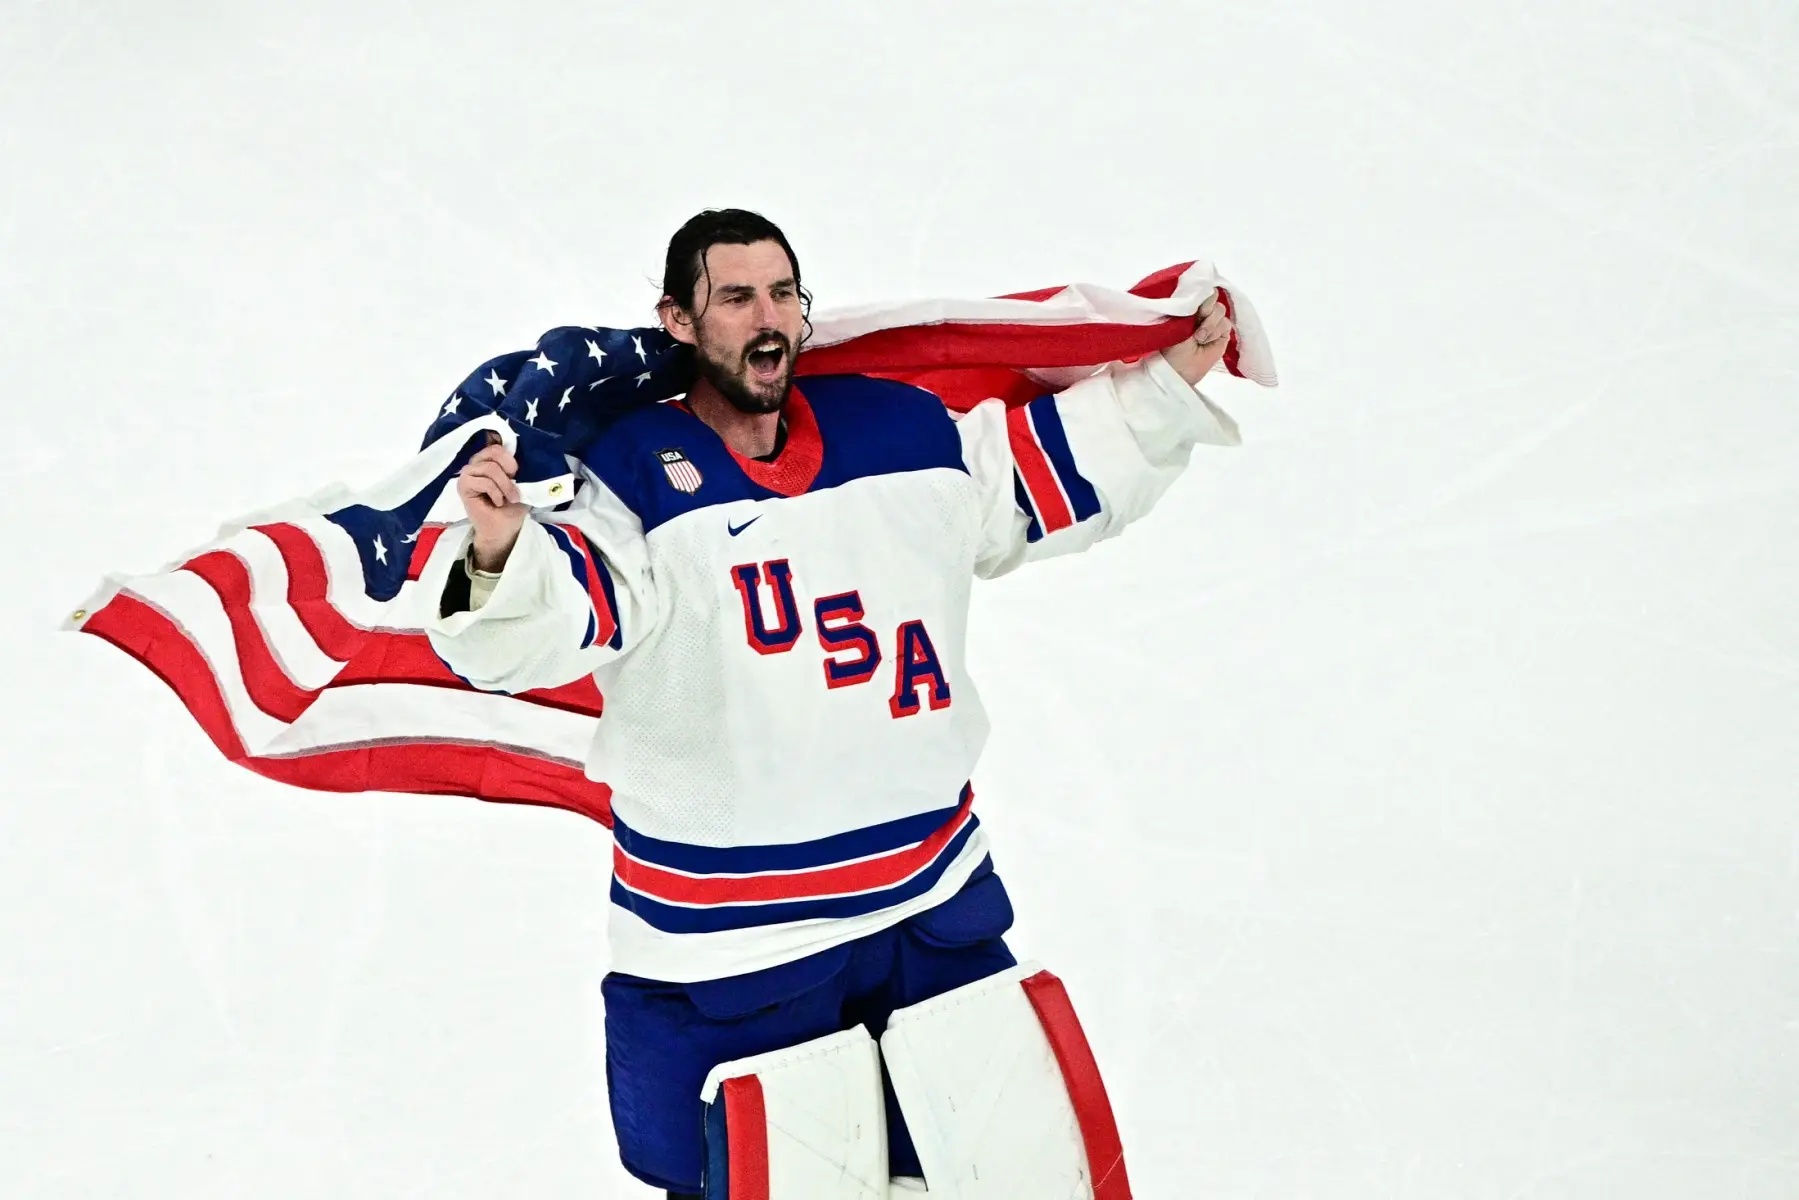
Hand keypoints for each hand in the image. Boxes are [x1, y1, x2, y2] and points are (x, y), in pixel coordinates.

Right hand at [457, 436, 528, 571]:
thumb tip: (530, 453)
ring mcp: (469, 472)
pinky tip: (497, 502)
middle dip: (510, 469)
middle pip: (494, 451)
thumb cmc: (513, 507)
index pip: (498, 443)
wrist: (504, 529)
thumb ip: (522, 467)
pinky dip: (496, 492)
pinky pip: (483, 481)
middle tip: (515, 486)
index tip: (517, 473)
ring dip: (505, 485)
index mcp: (491, 459)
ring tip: (509, 498)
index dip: (510, 457)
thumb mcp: (523, 484)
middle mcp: (478, 462)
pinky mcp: (463, 485)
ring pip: (490, 468)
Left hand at [1161, 291, 1234, 385]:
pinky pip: (1225, 323)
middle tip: (1195, 320)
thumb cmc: (1171, 345)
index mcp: (1187, 305)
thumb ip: (1189, 304)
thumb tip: (1204, 290)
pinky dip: (1215, 332)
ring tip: (1198, 338)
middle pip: (1213, 295)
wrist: (1179, 367)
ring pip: (1220, 309)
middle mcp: (1201, 311)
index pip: (1199, 288)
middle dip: (1205, 308)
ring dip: (1209, 324)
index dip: (1199, 293)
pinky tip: (1205, 341)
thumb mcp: (1176, 320)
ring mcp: (1212, 321)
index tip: (1192, 304)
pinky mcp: (1223, 332)